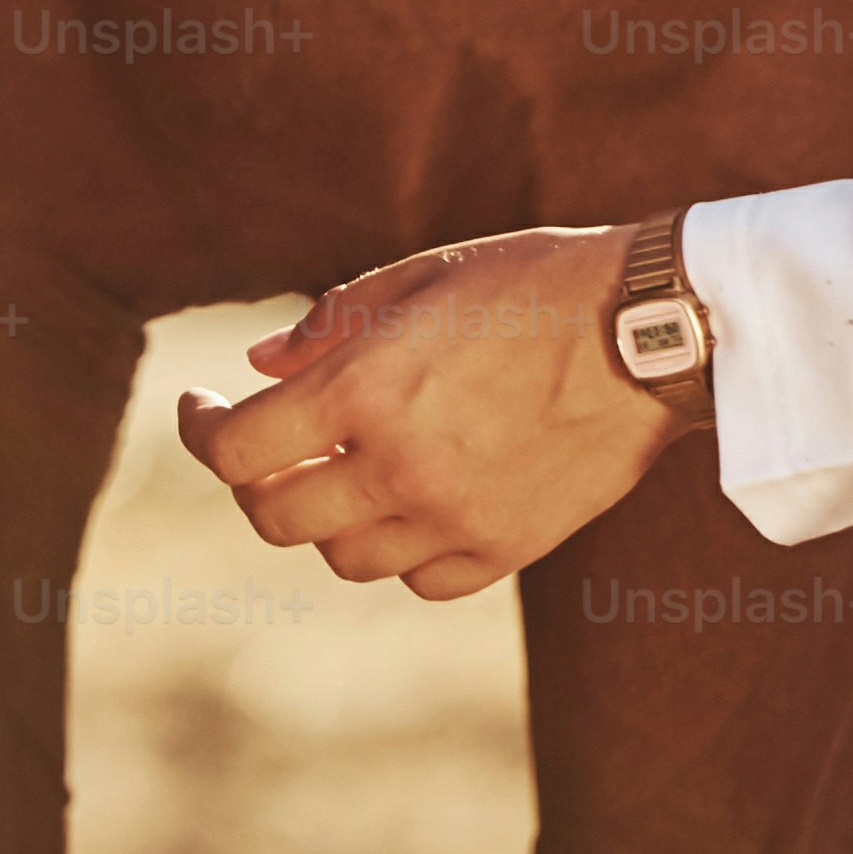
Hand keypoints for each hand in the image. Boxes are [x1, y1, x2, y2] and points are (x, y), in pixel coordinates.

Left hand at [176, 224, 689, 600]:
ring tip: (349, 467)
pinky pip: (420, 577)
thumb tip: (257, 370)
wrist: (652, 329)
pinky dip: (401, 548)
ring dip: (328, 516)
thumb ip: (329, 324)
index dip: (200, 431)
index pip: (237, 450)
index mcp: (367, 388)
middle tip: (270, 443)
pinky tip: (414, 501)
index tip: (201, 407)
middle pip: (275, 517)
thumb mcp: (423, 275)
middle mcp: (399, 465)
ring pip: (344, 557)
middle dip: (256, 480)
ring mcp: (453, 517)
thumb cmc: (535, 283)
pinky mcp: (506, 549)